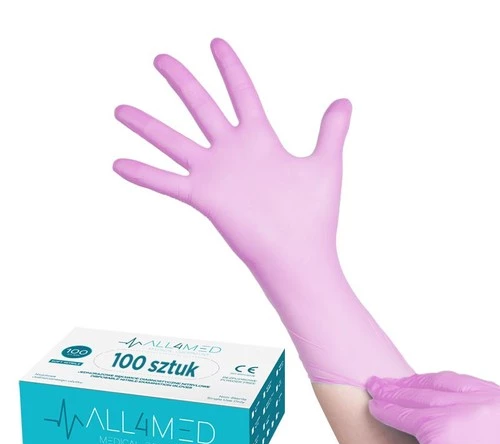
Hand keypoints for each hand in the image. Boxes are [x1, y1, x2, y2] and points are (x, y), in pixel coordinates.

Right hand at [114, 38, 350, 273]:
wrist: (299, 254)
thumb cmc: (314, 214)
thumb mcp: (325, 164)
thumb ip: (331, 131)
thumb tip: (344, 101)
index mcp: (260, 139)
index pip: (242, 93)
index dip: (230, 68)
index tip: (216, 43)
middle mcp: (233, 152)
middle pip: (201, 106)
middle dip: (182, 81)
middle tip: (161, 58)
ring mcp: (216, 174)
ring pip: (174, 141)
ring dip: (147, 125)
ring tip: (120, 108)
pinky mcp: (205, 197)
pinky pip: (168, 182)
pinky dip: (143, 174)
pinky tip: (118, 163)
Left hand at [368, 371, 499, 443]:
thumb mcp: (481, 439)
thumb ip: (467, 417)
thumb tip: (436, 399)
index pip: (457, 384)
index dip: (428, 382)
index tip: (408, 381)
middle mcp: (490, 403)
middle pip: (437, 389)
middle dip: (406, 385)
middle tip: (383, 383)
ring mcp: (467, 414)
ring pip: (419, 401)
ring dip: (391, 394)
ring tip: (374, 391)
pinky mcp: (442, 429)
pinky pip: (406, 416)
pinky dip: (387, 411)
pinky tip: (375, 409)